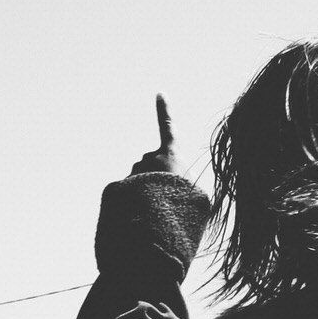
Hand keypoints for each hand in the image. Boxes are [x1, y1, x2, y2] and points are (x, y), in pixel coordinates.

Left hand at [96, 93, 210, 277]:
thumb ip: (189, 184)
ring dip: (143, 191)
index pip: (168, 128)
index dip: (165, 111)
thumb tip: (182, 187)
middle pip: (151, 163)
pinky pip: (127, 191)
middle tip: (165, 198)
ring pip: (137, 178)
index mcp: (171, 156)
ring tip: (153, 211)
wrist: (156, 225)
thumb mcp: (198, 198)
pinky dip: (132, 202)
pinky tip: (137, 216)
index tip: (159, 93)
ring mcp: (133, 172)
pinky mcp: (119, 186)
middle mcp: (149, 158)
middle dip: (155, 176)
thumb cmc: (184, 211)